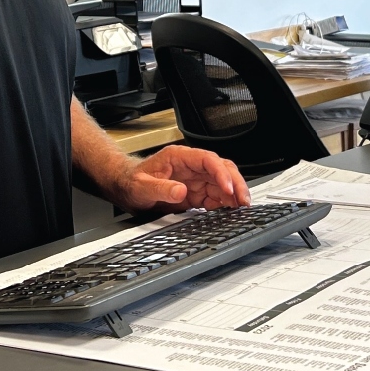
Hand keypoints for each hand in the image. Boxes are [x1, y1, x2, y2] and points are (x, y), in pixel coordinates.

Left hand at [111, 145, 250, 212]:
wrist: (126, 189)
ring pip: (223, 183)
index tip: (228, 188)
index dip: (221, 172)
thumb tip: (181, 191)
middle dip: (235, 183)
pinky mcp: (196, 195)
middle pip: (221, 169)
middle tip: (243, 201)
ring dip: (234, 195)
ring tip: (242, 209)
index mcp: (178, 157)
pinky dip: (226, 204)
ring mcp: (195, 180)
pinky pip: (216, 197)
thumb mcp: (142, 186)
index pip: (207, 159)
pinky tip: (231, 213)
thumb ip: (161, 188)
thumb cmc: (132, 182)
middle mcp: (190, 167)